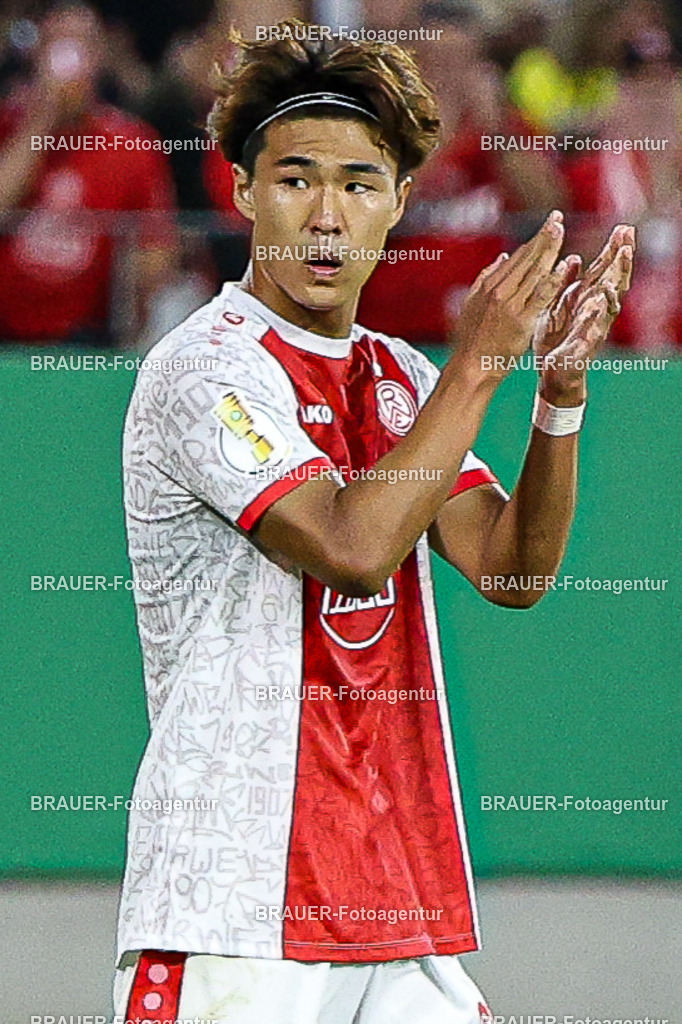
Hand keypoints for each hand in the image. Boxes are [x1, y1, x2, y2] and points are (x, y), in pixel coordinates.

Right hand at [452, 210, 570, 382]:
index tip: (547, 226)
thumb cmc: (472, 341)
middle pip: (526, 258)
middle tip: (557, 217)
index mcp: (488, 286)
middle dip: (543, 236)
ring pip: (534, 271)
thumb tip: (503, 257)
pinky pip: (541, 295)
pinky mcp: (522, 320)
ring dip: (549, 249)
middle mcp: (499, 291)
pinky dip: (553, 278)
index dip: (534, 240)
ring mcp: (511, 304)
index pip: (516, 258)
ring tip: (560, 230)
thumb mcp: (472, 305)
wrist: (471, 366)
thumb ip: (486, 279)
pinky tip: (564, 265)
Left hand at [535, 225, 635, 402]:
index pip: (604, 271)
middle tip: (628, 241)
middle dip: (621, 262)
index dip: (614, 250)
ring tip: (619, 266)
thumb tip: (573, 258)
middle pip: (614, 282)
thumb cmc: (557, 339)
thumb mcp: (557, 306)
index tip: (624, 228)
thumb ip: (566, 284)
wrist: (553, 374)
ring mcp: (593, 329)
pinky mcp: (585, 347)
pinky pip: (592, 329)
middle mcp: (595, 312)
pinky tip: (599, 301)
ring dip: (615, 284)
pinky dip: (595, 315)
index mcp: (586, 300)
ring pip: (609, 304)